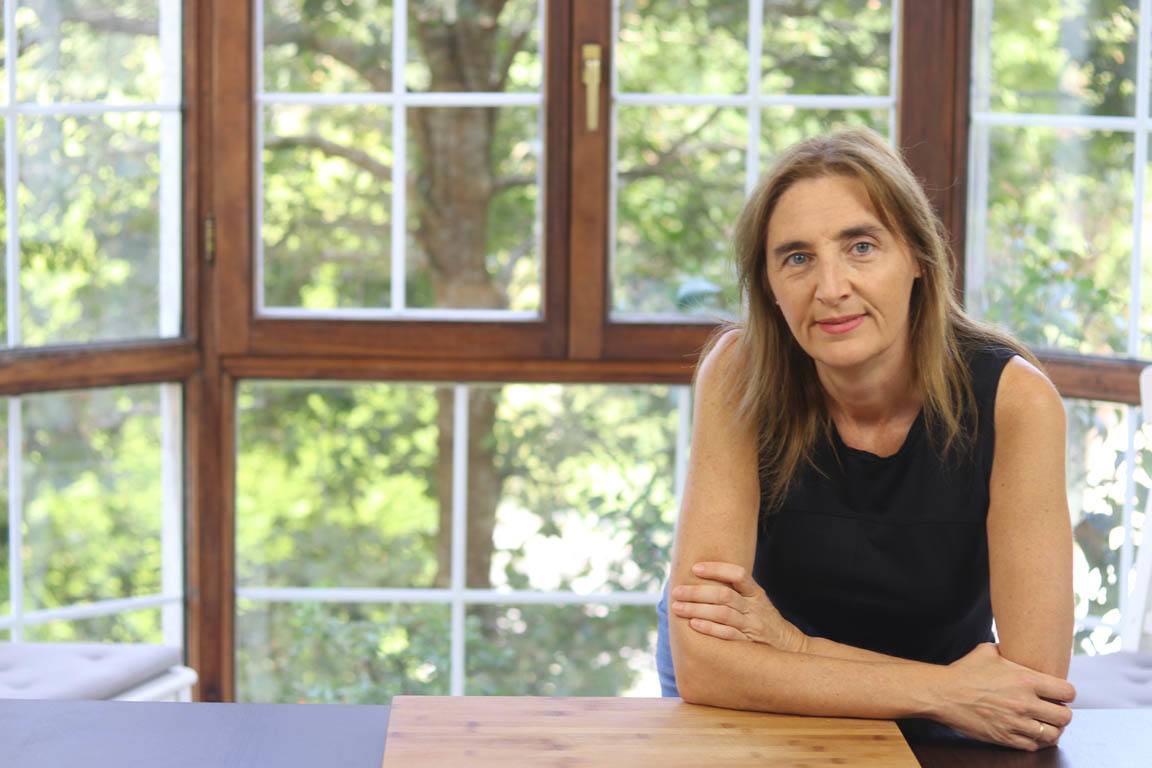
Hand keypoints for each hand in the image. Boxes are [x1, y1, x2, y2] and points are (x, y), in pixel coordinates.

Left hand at [670, 561, 806, 653]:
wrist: (789, 647)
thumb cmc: (764, 621)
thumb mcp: (756, 601)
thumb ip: (737, 591)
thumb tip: (702, 577)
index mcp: (756, 594)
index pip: (738, 574)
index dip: (717, 569)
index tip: (695, 568)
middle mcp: (754, 608)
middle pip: (724, 595)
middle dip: (697, 592)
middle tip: (676, 591)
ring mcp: (752, 626)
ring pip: (723, 614)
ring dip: (697, 610)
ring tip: (678, 608)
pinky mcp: (749, 643)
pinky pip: (728, 635)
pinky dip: (710, 629)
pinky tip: (694, 625)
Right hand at [935, 643, 1074, 750]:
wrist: (943, 694)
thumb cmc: (964, 671)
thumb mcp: (987, 651)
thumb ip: (1007, 650)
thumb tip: (1014, 646)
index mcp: (1025, 680)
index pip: (1067, 692)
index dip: (1066, 693)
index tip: (1060, 694)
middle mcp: (1025, 703)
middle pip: (1065, 717)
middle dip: (1062, 714)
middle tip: (1053, 711)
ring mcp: (1016, 722)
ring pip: (1053, 734)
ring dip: (1051, 729)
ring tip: (1043, 723)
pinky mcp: (1005, 737)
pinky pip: (1033, 746)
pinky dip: (1036, 741)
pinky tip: (1030, 733)